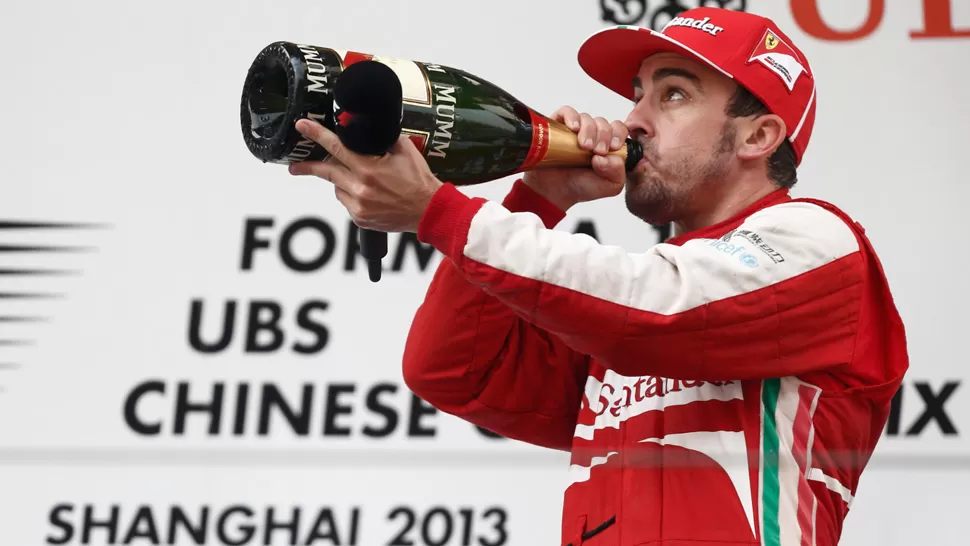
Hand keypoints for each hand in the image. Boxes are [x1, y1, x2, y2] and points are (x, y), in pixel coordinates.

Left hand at [287, 118, 443, 232]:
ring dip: (341, 181)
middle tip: (293, 166)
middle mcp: (360, 189)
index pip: (336, 147)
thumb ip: (382, 139)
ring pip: (337, 188)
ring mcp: (358, 206)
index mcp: (369, 169)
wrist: (430, 211)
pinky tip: (369, 194)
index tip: (302, 126)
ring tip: (362, 179)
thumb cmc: (419, 181)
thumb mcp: (404, 151)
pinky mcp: (360, 219)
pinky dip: (352, 195)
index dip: (316, 134)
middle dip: (307, 166)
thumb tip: (368, 128)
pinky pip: (347, 202)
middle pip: (326, 172)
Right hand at [522, 106, 628, 210]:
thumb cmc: (581, 186)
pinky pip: (566, 112)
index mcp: (608, 145)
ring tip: (583, 146)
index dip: (619, 134)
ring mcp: (575, 130)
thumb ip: (617, 173)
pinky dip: (571, 117)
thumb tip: (609, 157)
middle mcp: (593, 135)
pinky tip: (573, 128)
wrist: (554, 191)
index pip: (619, 129)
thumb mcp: (609, 186)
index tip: (614, 147)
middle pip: (603, 123)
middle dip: (604, 135)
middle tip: (597, 151)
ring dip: (589, 130)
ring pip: (587, 118)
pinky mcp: (558, 126)